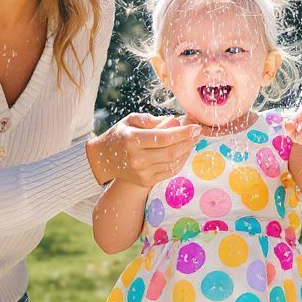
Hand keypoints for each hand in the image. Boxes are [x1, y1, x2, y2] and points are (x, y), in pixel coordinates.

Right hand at [87, 113, 201, 186]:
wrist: (104, 159)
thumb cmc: (120, 136)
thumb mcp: (130, 121)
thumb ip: (151, 120)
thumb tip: (173, 122)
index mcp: (132, 140)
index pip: (164, 138)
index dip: (183, 133)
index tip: (195, 127)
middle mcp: (137, 158)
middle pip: (172, 152)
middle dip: (188, 142)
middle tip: (197, 133)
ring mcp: (141, 172)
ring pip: (173, 163)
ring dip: (186, 152)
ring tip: (191, 141)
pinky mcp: (145, 181)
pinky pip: (169, 172)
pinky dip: (180, 162)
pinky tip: (183, 153)